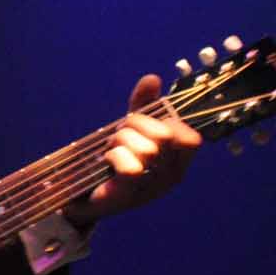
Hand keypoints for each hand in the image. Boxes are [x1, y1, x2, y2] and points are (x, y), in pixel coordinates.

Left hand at [80, 74, 202, 216]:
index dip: (165, 122)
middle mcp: (172, 176)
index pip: (189, 137)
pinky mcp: (131, 196)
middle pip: (163, 136)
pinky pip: (131, 168)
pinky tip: (107, 163)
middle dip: (135, 125)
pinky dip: (114, 157)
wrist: (86, 194)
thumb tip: (152, 78)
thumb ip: (144, 104)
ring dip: (120, 141)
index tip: (143, 124)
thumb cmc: (116, 158)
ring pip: (146, 149)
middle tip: (119, 135)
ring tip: (111, 150)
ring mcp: (153, 188)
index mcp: (179, 161)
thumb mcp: (132, 128)